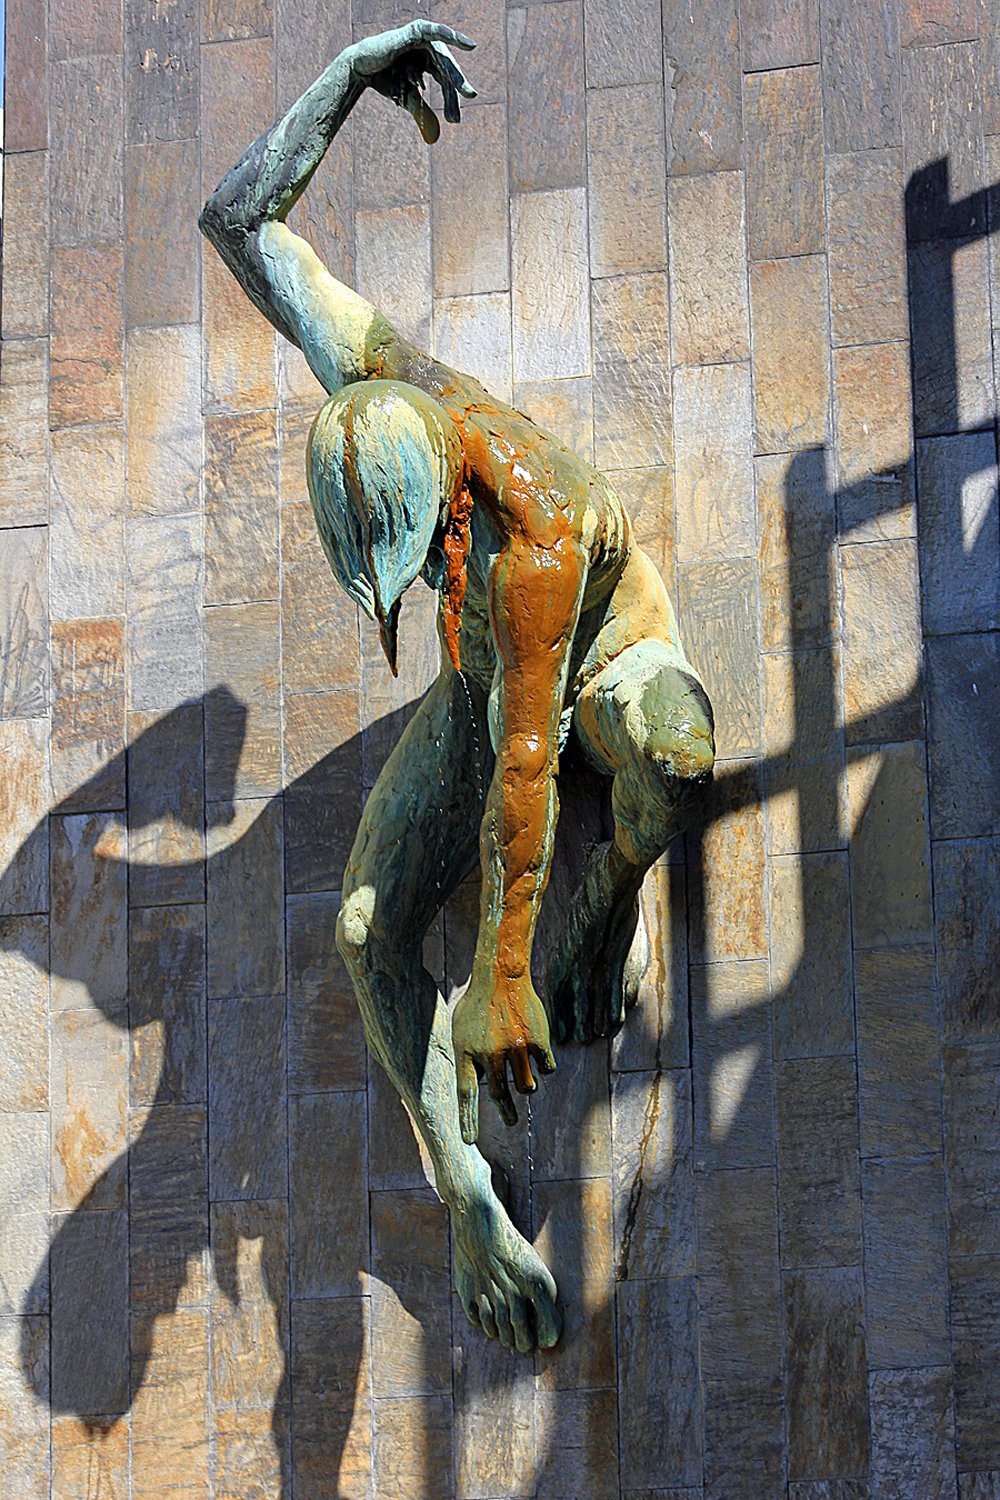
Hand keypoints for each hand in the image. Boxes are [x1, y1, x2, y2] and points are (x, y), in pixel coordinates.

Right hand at [347, 21, 476, 143]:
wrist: (362, 68)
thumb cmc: (383, 80)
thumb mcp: (407, 98)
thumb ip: (422, 112)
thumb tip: (434, 136)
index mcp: (427, 63)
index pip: (445, 81)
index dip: (451, 100)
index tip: (455, 120)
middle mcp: (427, 51)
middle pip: (446, 71)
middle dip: (456, 88)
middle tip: (470, 98)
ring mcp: (423, 40)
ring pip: (443, 58)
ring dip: (455, 74)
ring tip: (465, 91)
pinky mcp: (416, 31)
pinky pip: (437, 31)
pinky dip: (452, 35)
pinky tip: (468, 44)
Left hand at [453, 976, 556, 1143]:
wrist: (502, 974)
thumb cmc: (477, 1000)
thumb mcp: (461, 1028)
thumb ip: (468, 1056)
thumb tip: (479, 1082)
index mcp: (467, 1052)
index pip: (466, 1095)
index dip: (468, 1120)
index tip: (469, 1141)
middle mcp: (490, 1055)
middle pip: (500, 1094)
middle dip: (507, 1113)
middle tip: (512, 1123)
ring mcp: (514, 1048)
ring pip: (527, 1086)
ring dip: (527, 1087)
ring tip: (527, 1084)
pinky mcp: (536, 1041)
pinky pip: (545, 1068)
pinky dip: (544, 1068)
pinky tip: (541, 1062)